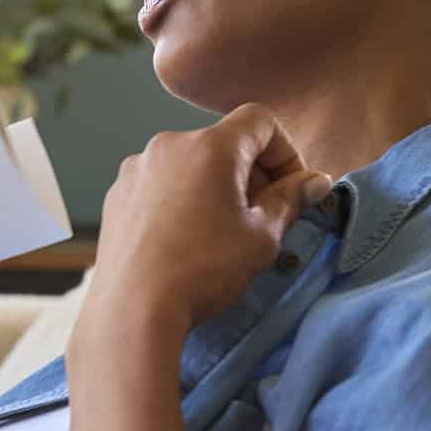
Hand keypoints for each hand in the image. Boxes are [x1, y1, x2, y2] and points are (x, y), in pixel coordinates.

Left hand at [73, 104, 331, 343]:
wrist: (132, 310)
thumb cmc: (203, 270)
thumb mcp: (262, 236)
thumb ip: (291, 199)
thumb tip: (315, 181)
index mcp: (209, 146)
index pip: (259, 121)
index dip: (285, 151)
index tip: (290, 189)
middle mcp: (167, 145)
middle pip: (223, 143)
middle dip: (250, 173)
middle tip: (262, 217)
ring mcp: (135, 170)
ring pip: (189, 165)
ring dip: (213, 188)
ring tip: (220, 233)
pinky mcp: (115, 196)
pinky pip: (160, 185)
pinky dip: (180, 201)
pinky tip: (184, 240)